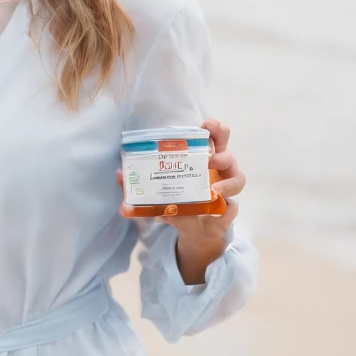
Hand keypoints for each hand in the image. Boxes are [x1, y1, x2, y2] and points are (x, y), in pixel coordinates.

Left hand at [117, 118, 246, 284]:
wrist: (195, 231)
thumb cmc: (180, 204)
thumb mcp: (159, 195)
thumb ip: (138, 186)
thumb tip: (117, 175)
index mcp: (204, 158)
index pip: (214, 136)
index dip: (214, 127)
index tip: (207, 124)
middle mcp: (219, 169)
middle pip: (229, 150)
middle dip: (223, 147)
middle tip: (210, 156)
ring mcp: (227, 188)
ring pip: (238, 177)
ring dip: (227, 181)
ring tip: (213, 188)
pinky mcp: (230, 209)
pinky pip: (233, 206)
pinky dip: (226, 206)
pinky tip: (216, 209)